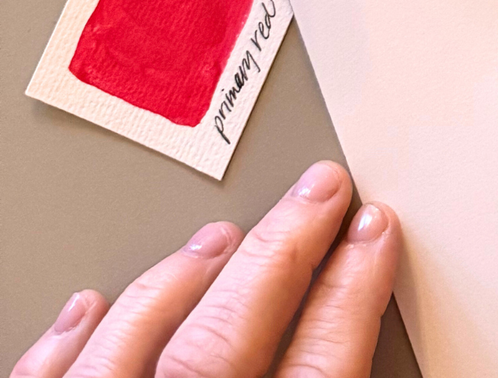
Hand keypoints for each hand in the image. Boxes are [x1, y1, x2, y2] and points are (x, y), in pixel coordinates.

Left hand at [11, 161, 397, 377]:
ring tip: (221, 236)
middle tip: (320, 190)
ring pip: (134, 349)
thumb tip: (376, 351)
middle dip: (283, 250)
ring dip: (182, 281)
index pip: (321, 366)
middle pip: (232, 334)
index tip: (376, 234)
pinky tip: (91, 306)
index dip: (355, 289)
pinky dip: (68, 344)